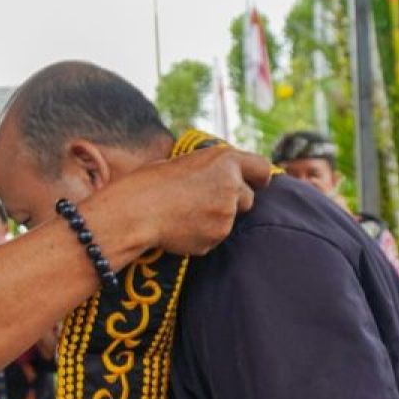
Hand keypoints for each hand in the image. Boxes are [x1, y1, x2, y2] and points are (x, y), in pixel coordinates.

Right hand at [113, 146, 271, 256]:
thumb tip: (219, 180)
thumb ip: (211, 171)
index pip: (262, 169)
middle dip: (232, 202)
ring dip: (214, 219)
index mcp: (226, 160)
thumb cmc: (150, 182)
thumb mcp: (185, 163)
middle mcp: (232, 186)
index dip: (258, 178)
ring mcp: (226, 215)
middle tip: (204, 202)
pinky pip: (213, 238)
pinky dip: (201, 235)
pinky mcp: (215, 238)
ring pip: (229, 221)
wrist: (135, 211)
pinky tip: (178, 227)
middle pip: (248, 199)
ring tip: (183, 214)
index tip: (254, 183)